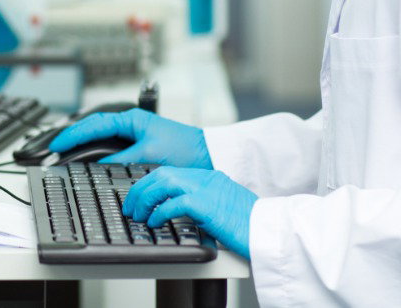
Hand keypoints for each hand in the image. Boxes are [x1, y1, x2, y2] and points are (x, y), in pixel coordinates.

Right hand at [47, 108, 212, 168]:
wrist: (209, 155)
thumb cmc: (185, 150)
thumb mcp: (150, 156)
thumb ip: (123, 160)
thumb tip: (99, 167)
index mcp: (132, 118)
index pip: (94, 124)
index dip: (73, 135)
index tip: (56, 145)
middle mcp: (131, 122)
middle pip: (93, 126)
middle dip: (72, 136)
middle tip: (53, 148)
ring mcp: (134, 133)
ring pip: (100, 135)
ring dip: (83, 142)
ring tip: (64, 152)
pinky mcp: (139, 144)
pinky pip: (110, 144)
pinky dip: (96, 150)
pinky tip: (89, 159)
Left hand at [122, 166, 257, 258]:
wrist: (270, 229)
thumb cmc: (251, 223)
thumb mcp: (224, 207)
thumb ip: (204, 204)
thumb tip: (183, 214)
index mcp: (209, 177)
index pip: (170, 172)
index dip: (150, 182)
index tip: (139, 195)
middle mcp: (205, 178)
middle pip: (162, 173)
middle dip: (141, 189)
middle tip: (130, 205)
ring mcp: (206, 189)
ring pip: (163, 182)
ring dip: (145, 198)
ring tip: (137, 214)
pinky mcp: (206, 204)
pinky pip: (173, 203)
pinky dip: (159, 212)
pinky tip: (154, 222)